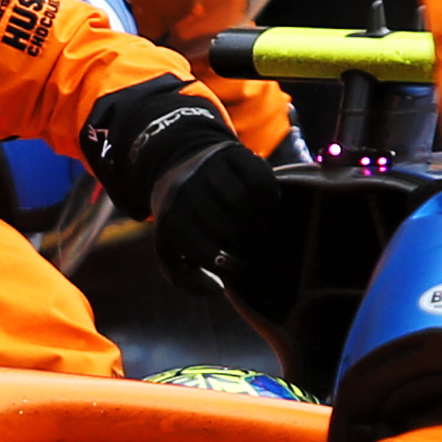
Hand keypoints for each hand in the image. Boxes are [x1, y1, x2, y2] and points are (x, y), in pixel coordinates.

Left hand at [147, 137, 285, 305]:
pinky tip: (267, 207)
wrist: (178, 164)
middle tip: (254, 248)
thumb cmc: (182, 219)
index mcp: (171, 219)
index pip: (209, 253)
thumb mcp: (172, 250)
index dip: (232, 266)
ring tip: (260, 229)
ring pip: (244, 204)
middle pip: (230, 229)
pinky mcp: (231, 153)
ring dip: (260, 223)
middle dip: (248, 245)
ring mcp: (208, 169)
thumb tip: (218, 289)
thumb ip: (188, 279)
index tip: (240, 265)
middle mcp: (186, 190)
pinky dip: (270, 198)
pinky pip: (259, 180)